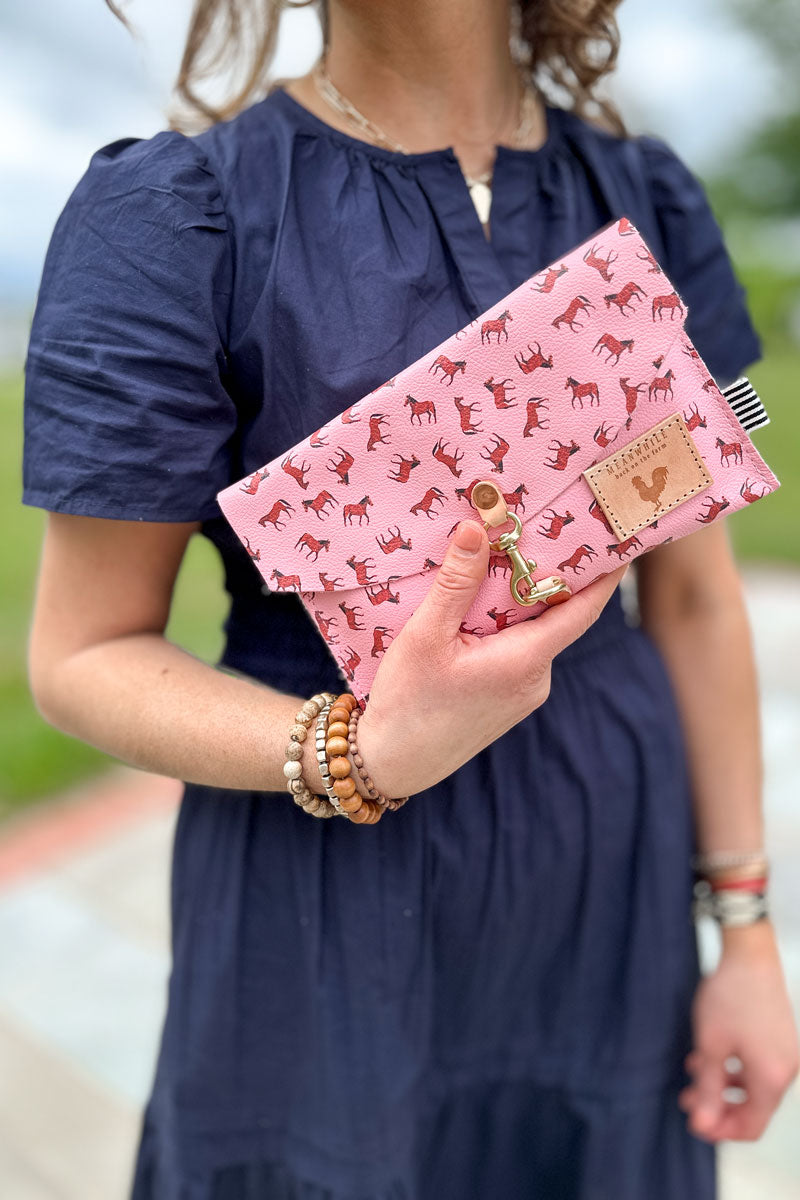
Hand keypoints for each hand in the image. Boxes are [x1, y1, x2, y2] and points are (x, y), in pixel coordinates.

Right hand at [357, 518, 627, 797]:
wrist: (392, 764)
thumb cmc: (406, 703)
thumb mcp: (424, 635)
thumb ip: (456, 582)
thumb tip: (478, 528)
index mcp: (525, 660)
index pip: (583, 609)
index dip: (606, 572)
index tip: (621, 538)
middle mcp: (536, 678)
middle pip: (556, 615)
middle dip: (548, 574)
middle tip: (539, 528)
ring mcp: (525, 693)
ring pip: (534, 633)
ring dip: (520, 600)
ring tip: (499, 559)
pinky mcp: (509, 701)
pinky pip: (518, 651)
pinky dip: (507, 625)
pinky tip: (477, 608)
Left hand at [679, 920, 799, 1140]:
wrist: (750, 953)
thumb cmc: (730, 997)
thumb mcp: (711, 1046)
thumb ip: (707, 1090)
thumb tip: (702, 1126)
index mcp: (772, 1078)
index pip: (752, 1126)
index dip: (721, 1130)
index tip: (694, 1122)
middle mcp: (786, 1070)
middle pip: (754, 1107)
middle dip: (718, 1105)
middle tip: (687, 1098)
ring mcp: (786, 1053)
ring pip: (753, 1085)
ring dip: (722, 1085)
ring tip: (692, 1073)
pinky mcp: (781, 1038)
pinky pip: (758, 1065)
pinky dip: (734, 1066)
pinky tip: (707, 1055)